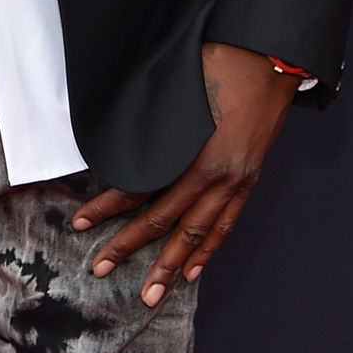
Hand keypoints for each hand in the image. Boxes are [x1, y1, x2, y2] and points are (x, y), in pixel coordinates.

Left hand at [69, 41, 299, 307]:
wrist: (271, 58)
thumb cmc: (220, 61)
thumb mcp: (178, 87)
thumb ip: (152, 119)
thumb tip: (118, 136)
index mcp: (193, 150)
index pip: (140, 187)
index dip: (108, 206)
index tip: (81, 221)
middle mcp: (216, 173)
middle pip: (164, 219)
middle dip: (130, 246)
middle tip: (101, 267)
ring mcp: (236, 180)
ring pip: (196, 233)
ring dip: (170, 265)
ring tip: (150, 293)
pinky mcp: (248, 180)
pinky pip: (225, 224)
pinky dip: (207, 250)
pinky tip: (191, 271)